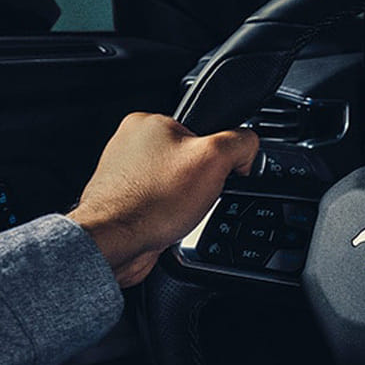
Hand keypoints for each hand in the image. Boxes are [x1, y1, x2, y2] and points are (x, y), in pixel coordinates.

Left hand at [68, 113, 258, 287]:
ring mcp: (125, 173)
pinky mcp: (124, 200)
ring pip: (177, 183)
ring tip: (179, 209)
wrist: (116, 243)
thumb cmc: (152, 202)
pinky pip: (162, 203)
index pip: (203, 129)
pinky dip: (170, 214)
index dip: (219, 152)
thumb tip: (248, 145)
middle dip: (202, 180)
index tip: (221, 171)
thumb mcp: (215, 159)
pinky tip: (168, 220)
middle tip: (199, 193)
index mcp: (149, 121)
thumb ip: (240, 142)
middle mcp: (131, 143)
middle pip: (191, 158)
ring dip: (185, 199)